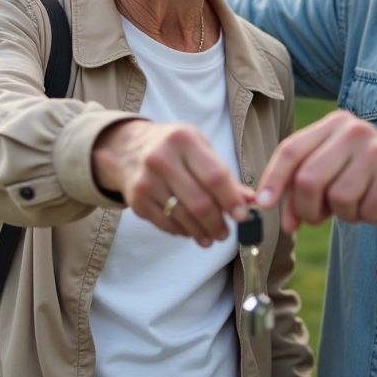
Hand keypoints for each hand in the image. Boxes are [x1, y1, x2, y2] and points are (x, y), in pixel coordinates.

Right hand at [92, 119, 255, 246]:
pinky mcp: (136, 201)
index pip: (215, 176)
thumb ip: (224, 174)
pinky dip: (183, 231)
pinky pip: (166, 224)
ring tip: (212, 236)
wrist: (126, 148)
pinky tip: (191, 231)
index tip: (242, 216)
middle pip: (199, 202)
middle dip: (217, 222)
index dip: (231, 200)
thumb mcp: (199, 148)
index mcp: (184, 140)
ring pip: (183, 217)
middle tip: (226, 232)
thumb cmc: (173, 147)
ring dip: (202, 232)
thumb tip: (250, 200)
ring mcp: (146, 181)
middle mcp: (162, 159)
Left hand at [255, 109, 376, 231]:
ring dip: (343, 214)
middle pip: (308, 179)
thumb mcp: (336, 169)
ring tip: (360, 203)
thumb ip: (303, 183)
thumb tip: (273, 210)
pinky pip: (363, 211)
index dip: (273, 179)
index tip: (263, 204)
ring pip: (336, 200)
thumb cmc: (373, 178)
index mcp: (336, 124)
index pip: (291, 150)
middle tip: (316, 218)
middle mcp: (356, 131)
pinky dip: (366, 217)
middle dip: (306, 208)